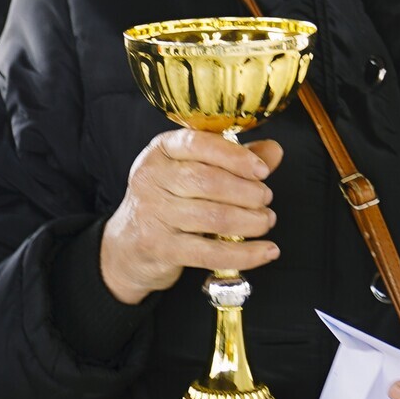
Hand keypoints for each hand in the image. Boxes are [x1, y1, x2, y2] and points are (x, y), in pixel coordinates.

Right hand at [99, 129, 284, 305]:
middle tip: (266, 199)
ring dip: (251, 221)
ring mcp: (153, 214)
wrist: (126, 246)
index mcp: (160, 151)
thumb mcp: (191, 171)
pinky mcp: (161, 248)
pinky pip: (210, 252)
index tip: (262, 170)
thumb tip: (273, 151)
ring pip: (214, 217)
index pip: (198, 144)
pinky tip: (267, 251)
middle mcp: (151, 178)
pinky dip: (245, 254)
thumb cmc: (167, 201)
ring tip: (265, 221)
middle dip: (248, 192)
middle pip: (209, 182)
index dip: (235, 156)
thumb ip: (232, 160)